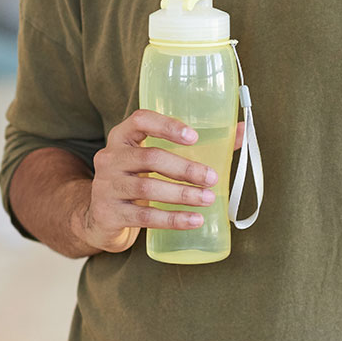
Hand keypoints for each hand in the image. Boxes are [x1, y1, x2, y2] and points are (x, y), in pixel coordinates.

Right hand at [79, 110, 243, 253]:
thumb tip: (243, 131)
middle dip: (185, 168)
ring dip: (182, 195)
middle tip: (213, 178)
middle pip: (150, 157)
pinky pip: (145, 216)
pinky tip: (194, 220)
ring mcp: (107, 186)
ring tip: (207, 199)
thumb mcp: (155, 157)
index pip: (140, 120)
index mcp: (123, 136)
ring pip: (148, 188)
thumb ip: (197, 144)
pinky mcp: (109, 214)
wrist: (99, 217)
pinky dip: (173, 219)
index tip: (194, 136)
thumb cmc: (137, 179)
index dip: (167, 126)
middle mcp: (111, 157)